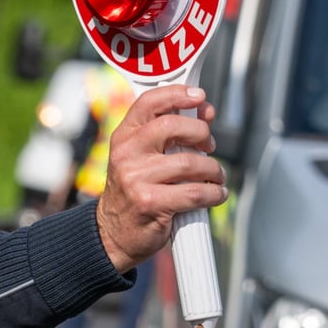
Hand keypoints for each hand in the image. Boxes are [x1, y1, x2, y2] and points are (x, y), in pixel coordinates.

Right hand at [96, 85, 226, 272]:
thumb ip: (168, 134)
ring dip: (213, 170)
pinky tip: (214, 194)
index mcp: (123, 137)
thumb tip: (204, 111)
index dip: (177, 94)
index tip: (199, 97)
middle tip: (209, 146)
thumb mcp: (139, 157)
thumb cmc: (133, 191)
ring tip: (214, 176)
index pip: (148, 103)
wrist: (112, 232)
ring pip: (190, 163)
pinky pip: (195, 193)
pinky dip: (214, 194)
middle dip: (201, 134)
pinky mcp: (151, 203)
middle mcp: (126, 154)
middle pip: (172, 126)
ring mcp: (136, 178)